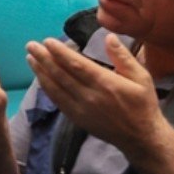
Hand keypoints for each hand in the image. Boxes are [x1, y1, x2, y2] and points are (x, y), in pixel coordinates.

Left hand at [26, 35, 168, 156]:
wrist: (141, 136)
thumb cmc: (143, 104)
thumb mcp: (141, 77)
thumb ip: (123, 57)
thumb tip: (109, 36)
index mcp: (105, 83)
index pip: (76, 64)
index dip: (59, 52)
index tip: (47, 41)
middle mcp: (89, 95)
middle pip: (61, 74)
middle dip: (44, 58)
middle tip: (31, 45)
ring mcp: (80, 108)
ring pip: (55, 87)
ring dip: (40, 72)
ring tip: (30, 58)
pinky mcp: (76, 118)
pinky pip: (57, 100)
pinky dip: (46, 88)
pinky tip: (40, 78)